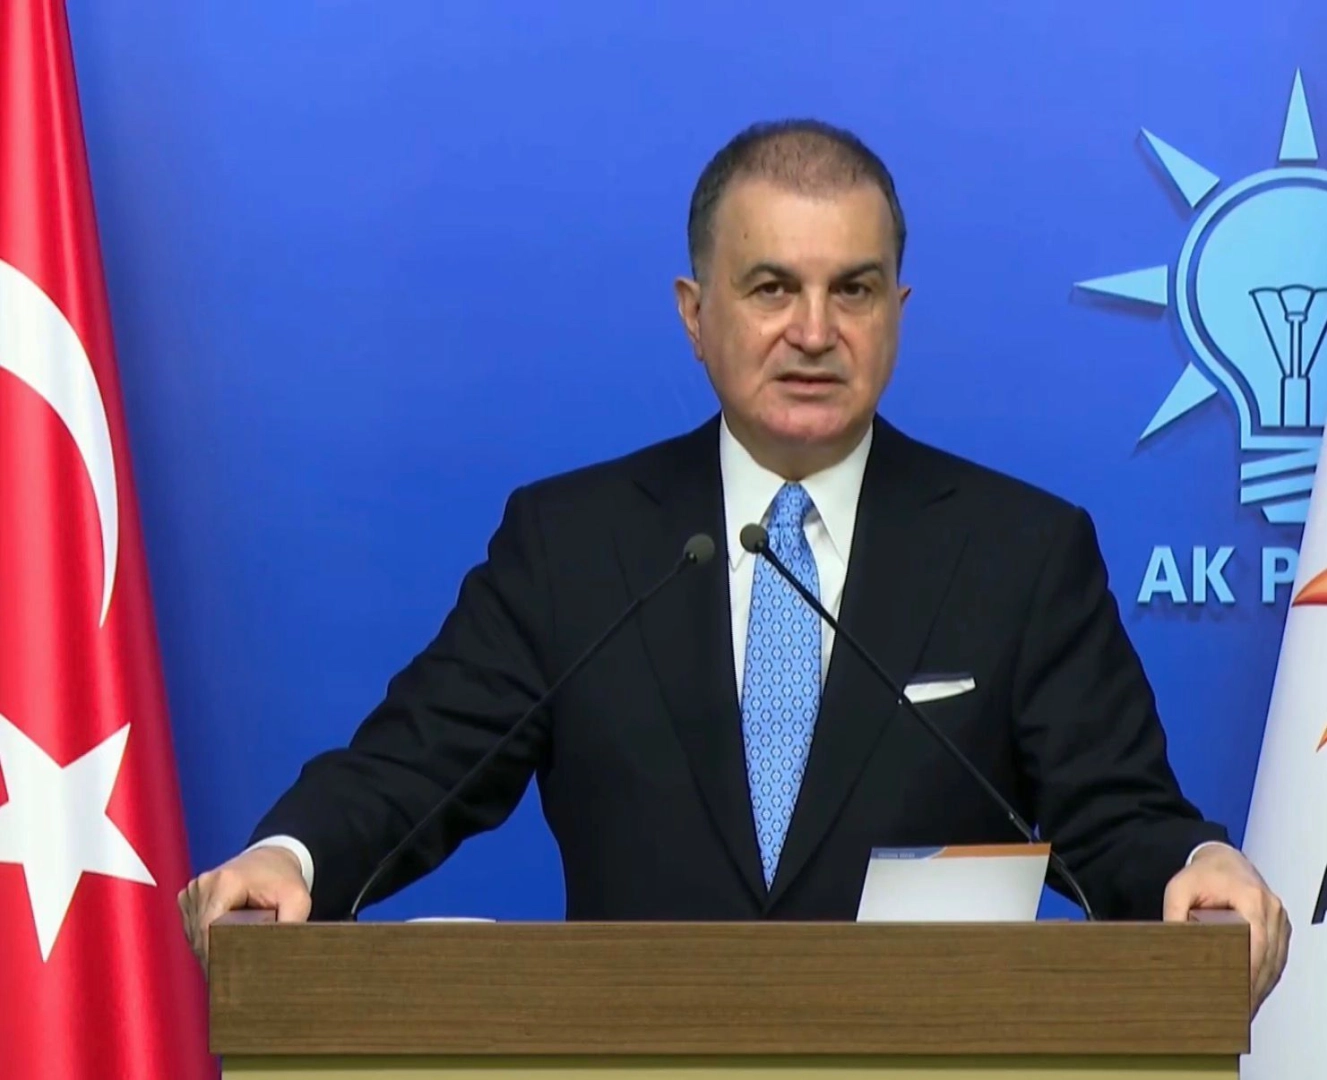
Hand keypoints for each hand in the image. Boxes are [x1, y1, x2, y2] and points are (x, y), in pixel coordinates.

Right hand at [177, 846, 310, 967]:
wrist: (272, 860)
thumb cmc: (284, 880)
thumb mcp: (297, 900)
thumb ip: (289, 927)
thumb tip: (279, 957)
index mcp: (225, 882)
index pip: (209, 932)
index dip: (219, 957)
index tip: (233, 977)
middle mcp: (203, 885)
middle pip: (200, 937)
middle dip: (218, 957)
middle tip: (238, 976)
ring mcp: (193, 892)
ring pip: (195, 937)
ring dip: (211, 951)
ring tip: (235, 958)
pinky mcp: (189, 900)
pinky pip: (193, 931)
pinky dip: (207, 941)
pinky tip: (226, 942)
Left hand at [1163, 843, 1289, 1015]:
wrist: (1221, 860)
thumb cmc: (1200, 875)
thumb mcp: (1178, 890)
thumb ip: (1175, 917)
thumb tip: (1174, 948)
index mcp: (1251, 898)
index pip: (1255, 945)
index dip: (1248, 974)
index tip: (1237, 996)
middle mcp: (1271, 909)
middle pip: (1268, 958)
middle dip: (1253, 987)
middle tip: (1236, 1012)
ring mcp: (1279, 919)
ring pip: (1275, 962)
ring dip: (1261, 986)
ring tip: (1242, 1010)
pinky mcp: (1279, 928)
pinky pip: (1276, 957)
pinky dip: (1265, 977)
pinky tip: (1252, 994)